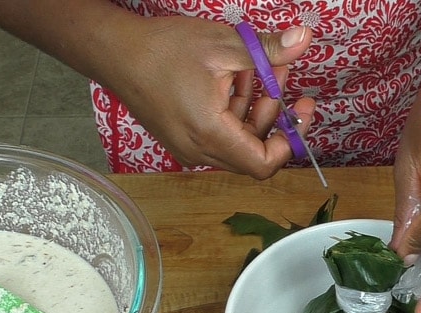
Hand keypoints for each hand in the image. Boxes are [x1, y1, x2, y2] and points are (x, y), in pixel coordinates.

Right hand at [95, 16, 315, 176]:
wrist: (116, 53)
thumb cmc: (162, 49)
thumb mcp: (224, 44)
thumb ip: (268, 50)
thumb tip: (304, 40)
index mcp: (210, 134)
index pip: (263, 164)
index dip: (290, 142)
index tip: (301, 112)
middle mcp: (198, 150)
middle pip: (253, 151)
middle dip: (274, 114)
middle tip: (284, 76)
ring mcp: (189, 147)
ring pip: (238, 141)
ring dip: (255, 107)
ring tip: (262, 67)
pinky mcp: (183, 138)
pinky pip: (220, 134)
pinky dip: (235, 110)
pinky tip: (237, 77)